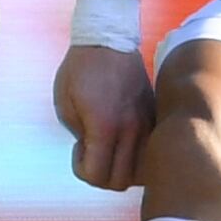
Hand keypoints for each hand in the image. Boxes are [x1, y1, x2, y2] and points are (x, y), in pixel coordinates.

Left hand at [53, 44, 153, 190]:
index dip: (82, 170)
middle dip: (101, 175)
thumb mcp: (64, 104)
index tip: (78, 148)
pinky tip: (125, 140)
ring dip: (122, 168)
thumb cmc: (79, 69)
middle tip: (92, 151)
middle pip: (121, 182)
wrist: (108, 38)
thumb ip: (80, 135)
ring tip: (110, 147)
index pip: (97, 176)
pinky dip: (139, 156)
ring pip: (141, 171)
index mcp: (104, 127)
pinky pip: (152, 150)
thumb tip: (94, 150)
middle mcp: (131, 129)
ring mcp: (147, 123)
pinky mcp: (155, 115)